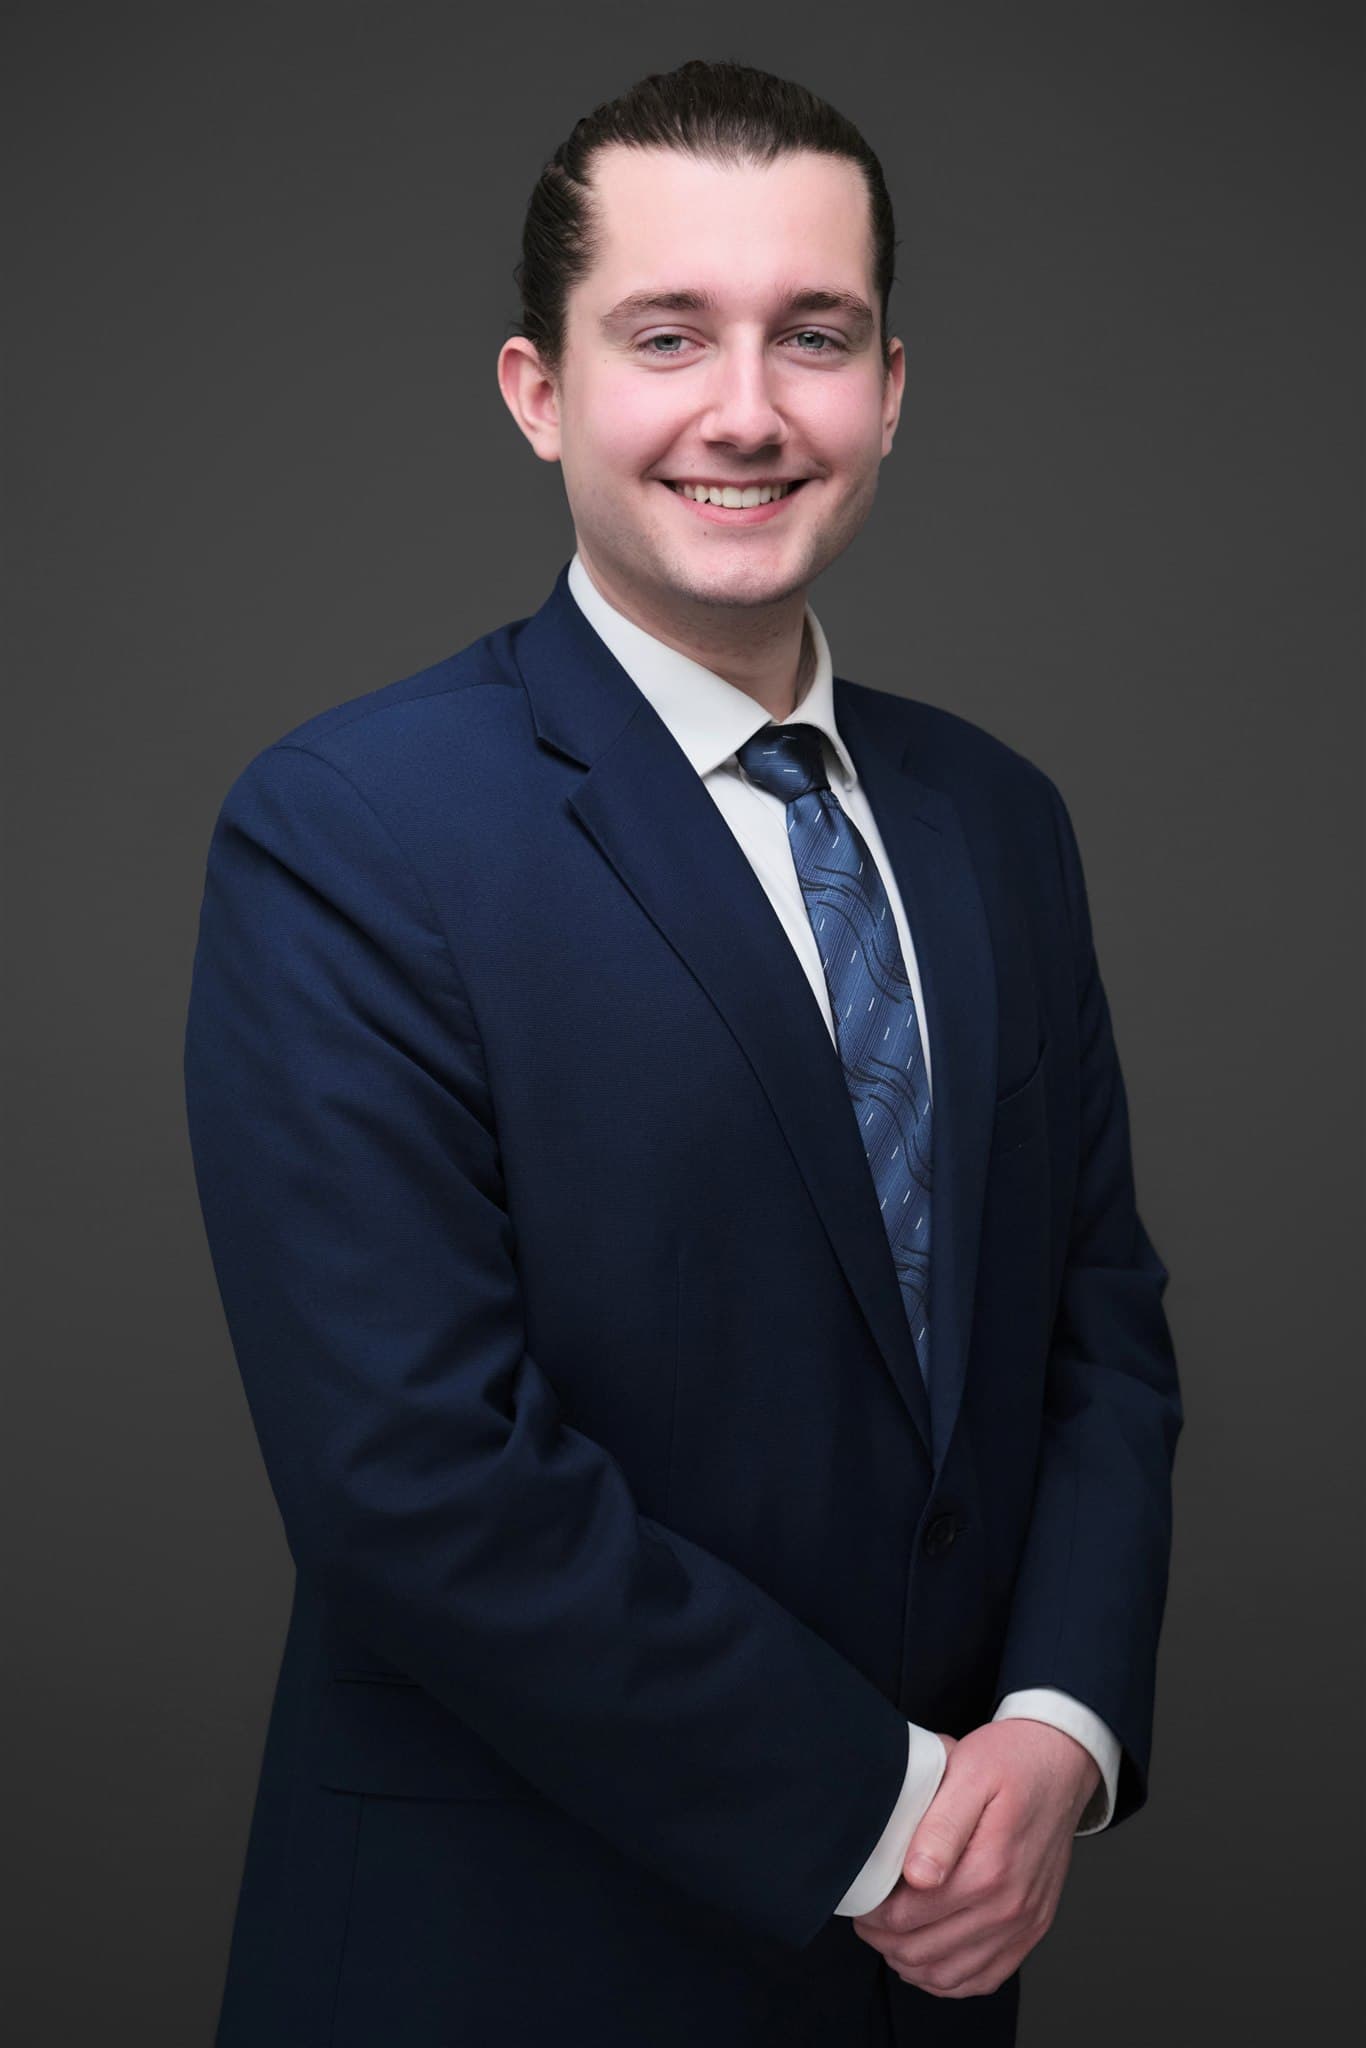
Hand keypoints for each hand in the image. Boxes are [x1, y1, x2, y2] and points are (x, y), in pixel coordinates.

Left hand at [851, 1720, 1099, 1998]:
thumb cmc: (1011, 1761)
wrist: (1062, 1763)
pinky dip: (949, 1979)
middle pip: (924, 1953)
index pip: (909, 1917)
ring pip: (951, 1977)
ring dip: (911, 1964)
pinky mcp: (1032, 1929)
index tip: (859, 1899)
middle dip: (883, 1940)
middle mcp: (1010, 1907)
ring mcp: (1024, 1924)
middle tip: (865, 1918)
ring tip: (889, 1937)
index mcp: (989, 1869)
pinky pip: (985, 1979)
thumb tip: (916, 1876)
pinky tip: (928, 1956)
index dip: (873, 1915)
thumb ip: (940, 1826)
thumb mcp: (969, 1773)